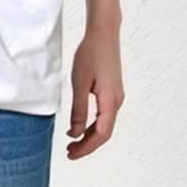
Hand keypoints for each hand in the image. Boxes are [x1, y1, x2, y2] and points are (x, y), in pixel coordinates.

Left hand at [65, 24, 124, 159]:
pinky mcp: (112, 90)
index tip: (71, 154)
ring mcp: (116, 96)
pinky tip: (80, 124)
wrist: (104, 33)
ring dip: (89, 135)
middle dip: (87, 145)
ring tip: (72, 141)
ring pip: (104, 124)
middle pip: (104, 133)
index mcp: (110, 101)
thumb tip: (75, 133)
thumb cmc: (91, 54)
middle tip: (69, 152)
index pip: (101, 135)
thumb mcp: (80, 82)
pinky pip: (104, 114)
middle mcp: (117, 101)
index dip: (86, 148)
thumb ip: (78, 109)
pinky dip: (92, 123)